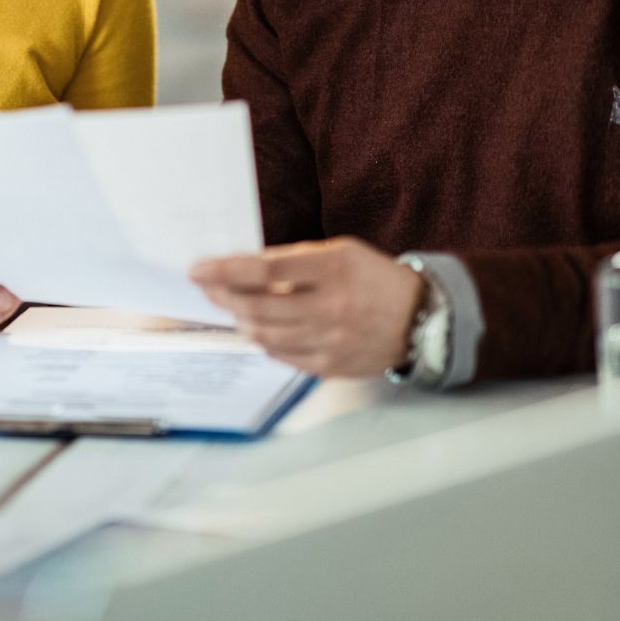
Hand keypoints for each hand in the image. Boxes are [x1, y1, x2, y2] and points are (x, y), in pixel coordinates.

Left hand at [189, 237, 421, 377]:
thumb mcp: (340, 253)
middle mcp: (332, 306)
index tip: (197, 270)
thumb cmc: (372, 279)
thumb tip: (240, 270)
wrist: (422, 319)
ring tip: (234, 306)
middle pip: (257, 306)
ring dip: (240, 318)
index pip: (265, 270)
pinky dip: (264, 340)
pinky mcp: (330, 366)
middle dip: (222, 296)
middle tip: (207, 287)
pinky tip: (261, 327)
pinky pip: (280, 355)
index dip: (225, 271)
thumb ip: (294, 261)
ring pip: (263, 334)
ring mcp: (331, 341)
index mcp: (334, 268)